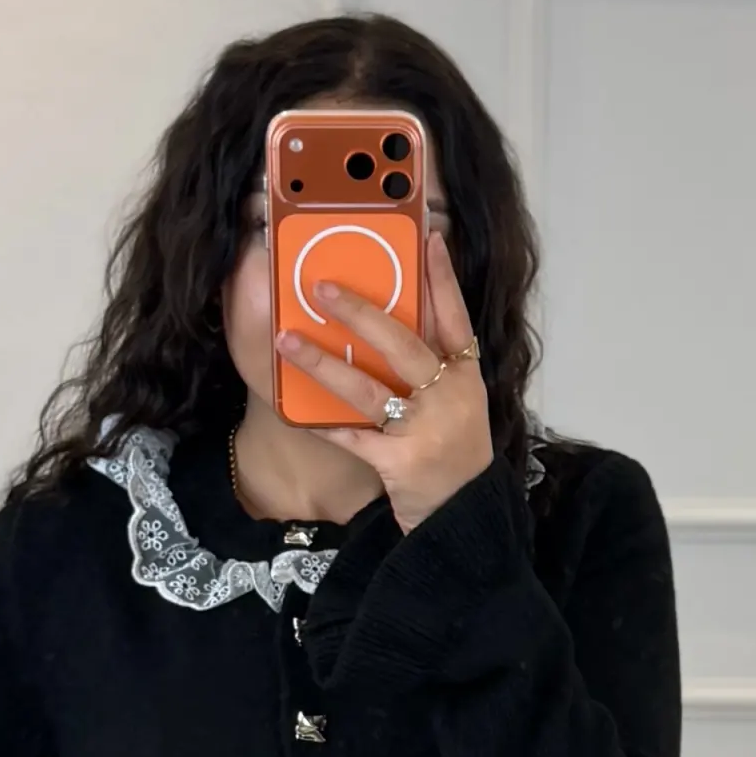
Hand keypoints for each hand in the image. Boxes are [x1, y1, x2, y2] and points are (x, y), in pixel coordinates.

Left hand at [273, 225, 494, 530]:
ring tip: (288, 340)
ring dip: (324, 363)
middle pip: (404, 345)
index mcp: (467, 378)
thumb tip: (386, 321)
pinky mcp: (402, 463)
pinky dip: (325, 424)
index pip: (455, 317)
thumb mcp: (458, 405)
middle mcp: (451, 398)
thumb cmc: (454, 456)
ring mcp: (427, 431)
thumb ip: (434, 367)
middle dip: (361, 313)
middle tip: (323, 286)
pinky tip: (297, 410)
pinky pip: (353, 438)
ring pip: (369, 389)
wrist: (464, 518)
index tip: (429, 238)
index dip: (443, 278)